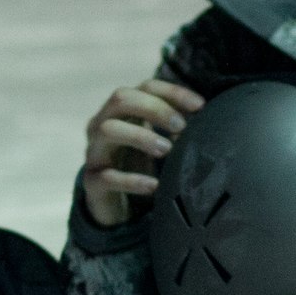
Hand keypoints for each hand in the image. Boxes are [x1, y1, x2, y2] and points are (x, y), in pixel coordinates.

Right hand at [81, 78, 205, 227]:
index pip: (145, 87)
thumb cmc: (140, 167)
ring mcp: (94, 152)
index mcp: (122, 112)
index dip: (173, 92)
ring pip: (108, 130)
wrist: (115, 207)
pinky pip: (106, 176)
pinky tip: (154, 186)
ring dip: (141, 136)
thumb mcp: (159, 142)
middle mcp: (102, 124)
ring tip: (167, 150)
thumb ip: (176, 129)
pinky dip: (132, 180)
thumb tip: (204, 120)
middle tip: (181, 126)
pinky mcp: (91, 182)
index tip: (200, 106)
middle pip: (121, 98)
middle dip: (154, 108)